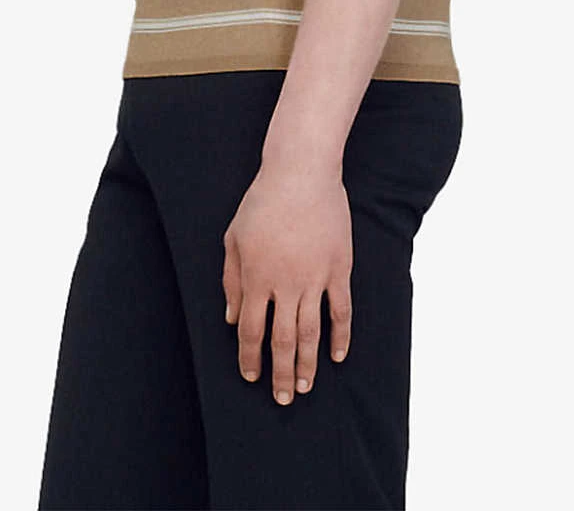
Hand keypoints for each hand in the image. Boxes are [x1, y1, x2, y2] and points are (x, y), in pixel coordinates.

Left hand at [221, 161, 352, 404]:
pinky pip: (341, 311)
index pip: (252, 331)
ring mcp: (316, 279)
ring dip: (308, 364)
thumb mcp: (234, 238)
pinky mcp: (339, 269)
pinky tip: (338, 356)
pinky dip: (341, 336)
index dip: (250, 358)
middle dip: (281, 374)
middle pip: (282, 341)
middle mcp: (286, 285)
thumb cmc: (262, 202)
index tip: (250, 377)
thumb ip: (231, 281)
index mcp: (256, 279)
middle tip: (283, 398)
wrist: (301, 173)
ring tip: (306, 386)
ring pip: (311, 333)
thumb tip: (233, 319)